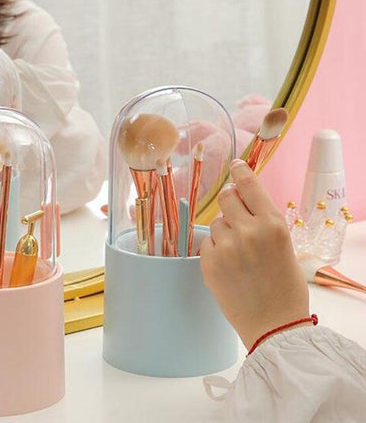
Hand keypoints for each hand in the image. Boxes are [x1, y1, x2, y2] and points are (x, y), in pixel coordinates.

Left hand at [200, 159, 308, 349]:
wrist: (274, 325)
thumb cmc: (285, 287)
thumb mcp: (284, 245)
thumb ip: (263, 220)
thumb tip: (242, 198)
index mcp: (272, 224)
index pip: (249, 184)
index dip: (240, 172)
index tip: (235, 166)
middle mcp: (248, 230)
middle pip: (226, 197)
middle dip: (229, 202)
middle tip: (235, 215)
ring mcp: (226, 246)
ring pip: (215, 222)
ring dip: (223, 231)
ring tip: (238, 254)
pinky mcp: (208, 262)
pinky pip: (207, 243)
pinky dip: (214, 250)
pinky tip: (229, 267)